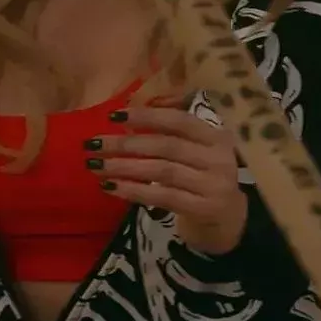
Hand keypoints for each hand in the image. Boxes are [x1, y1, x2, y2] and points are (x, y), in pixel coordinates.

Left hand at [87, 100, 246, 255]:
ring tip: (96, 165)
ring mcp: (213, 185)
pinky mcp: (203, 209)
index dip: (147, 116)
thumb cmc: (203, 175)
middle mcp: (218, 158)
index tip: (113, 116)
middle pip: (166, 146)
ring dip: (125, 167)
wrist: (228, 219)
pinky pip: (162, 197)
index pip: (179, 121)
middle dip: (126, 144)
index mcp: (216, 136)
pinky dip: (134, 191)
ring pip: (162, 171)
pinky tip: (111, 187)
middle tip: (93, 144)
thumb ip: (174, 124)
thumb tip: (140, 101)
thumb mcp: (198, 147)